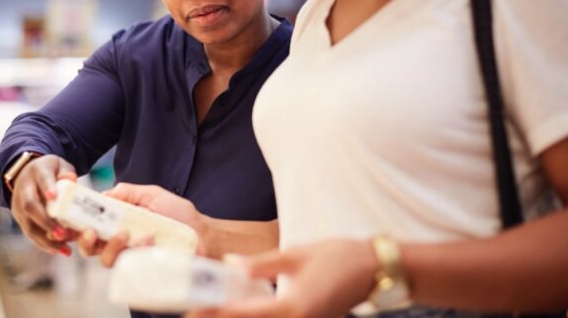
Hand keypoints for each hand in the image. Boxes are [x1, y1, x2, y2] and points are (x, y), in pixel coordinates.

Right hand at [10, 154, 78, 255]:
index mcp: (37, 171)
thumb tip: (71, 180)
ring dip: (46, 239)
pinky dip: (43, 243)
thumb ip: (67, 172)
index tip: (53, 196)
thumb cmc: (50, 170)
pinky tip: (58, 250)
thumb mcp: (60, 165)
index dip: (47, 188)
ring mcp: (18, 204)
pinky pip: (29, 232)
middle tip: (63, 234)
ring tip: (64, 249)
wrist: (27, 172)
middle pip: (31, 206)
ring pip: (28, 224)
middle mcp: (24, 188)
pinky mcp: (19, 217)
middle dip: (46, 222)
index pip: (42, 179)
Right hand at [75, 183, 209, 266]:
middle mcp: (121, 242)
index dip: (76, 225)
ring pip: (106, 260)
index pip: (90, 226)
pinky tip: (151, 238)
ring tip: (126, 234)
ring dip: (111, 246)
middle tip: (91, 231)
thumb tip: (104, 194)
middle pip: (90, 248)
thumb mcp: (153, 194)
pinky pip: (132, 265)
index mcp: (118, 223)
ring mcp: (132, 257)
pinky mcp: (145, 269)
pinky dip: (139, 249)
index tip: (72, 217)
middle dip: (85, 241)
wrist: (203, 233)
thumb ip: (128, 192)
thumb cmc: (179, 213)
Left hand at [186, 238, 377, 317]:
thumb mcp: (296, 254)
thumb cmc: (338, 257)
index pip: (243, 314)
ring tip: (213, 310)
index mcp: (292, 307)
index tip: (192, 311)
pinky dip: (256, 317)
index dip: (215, 313)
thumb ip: (261, 263)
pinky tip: (242, 309)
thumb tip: (230, 265)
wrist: (375, 270)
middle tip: (194, 313)